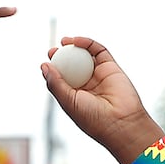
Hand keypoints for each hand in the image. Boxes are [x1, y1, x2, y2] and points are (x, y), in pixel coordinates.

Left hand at [41, 38, 161, 163]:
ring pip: (84, 56)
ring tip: (64, 41)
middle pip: (71, 65)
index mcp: (74, 96)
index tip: (47, 60)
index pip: (61, 78)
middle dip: (62, 56)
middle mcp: (87, 85)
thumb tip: (44, 66)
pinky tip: (77, 41)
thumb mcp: (68, 102)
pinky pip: (99, 51)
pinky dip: (88, 43)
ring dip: (74, 46)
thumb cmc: (93, 118)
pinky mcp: (111, 67)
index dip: (54, 67)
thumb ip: (55, 84)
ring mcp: (99, 75)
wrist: (121, 122)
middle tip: (53, 50)